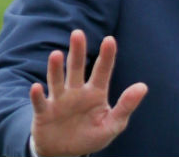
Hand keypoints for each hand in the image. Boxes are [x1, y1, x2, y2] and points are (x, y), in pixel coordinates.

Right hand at [29, 30, 147, 156]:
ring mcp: (59, 100)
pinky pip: (40, 103)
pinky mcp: (44, 113)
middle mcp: (77, 92)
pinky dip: (37, 96)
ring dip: (55, 69)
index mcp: (96, 93)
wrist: (65, 152)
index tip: (110, 39)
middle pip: (76, 68)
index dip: (106, 56)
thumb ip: (126, 106)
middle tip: (77, 33)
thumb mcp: (113, 124)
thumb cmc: (92, 135)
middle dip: (77, 51)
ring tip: (56, 54)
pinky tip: (36, 87)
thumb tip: (143, 86)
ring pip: (57, 81)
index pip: (102, 71)